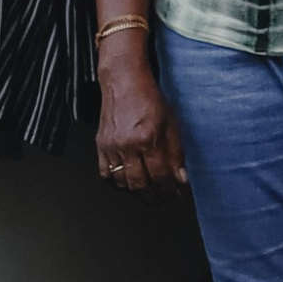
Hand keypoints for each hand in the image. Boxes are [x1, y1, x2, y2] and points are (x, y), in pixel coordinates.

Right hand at [94, 40, 186, 191]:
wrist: (124, 82)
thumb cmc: (148, 98)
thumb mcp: (171, 123)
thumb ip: (176, 153)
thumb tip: (181, 178)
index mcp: (147, 138)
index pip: (160, 176)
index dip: (169, 191)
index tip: (175, 195)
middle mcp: (127, 145)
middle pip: (140, 185)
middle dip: (154, 198)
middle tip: (163, 199)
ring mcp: (111, 147)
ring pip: (122, 183)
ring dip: (137, 192)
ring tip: (149, 191)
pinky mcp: (101, 146)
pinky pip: (106, 174)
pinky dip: (118, 182)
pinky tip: (129, 181)